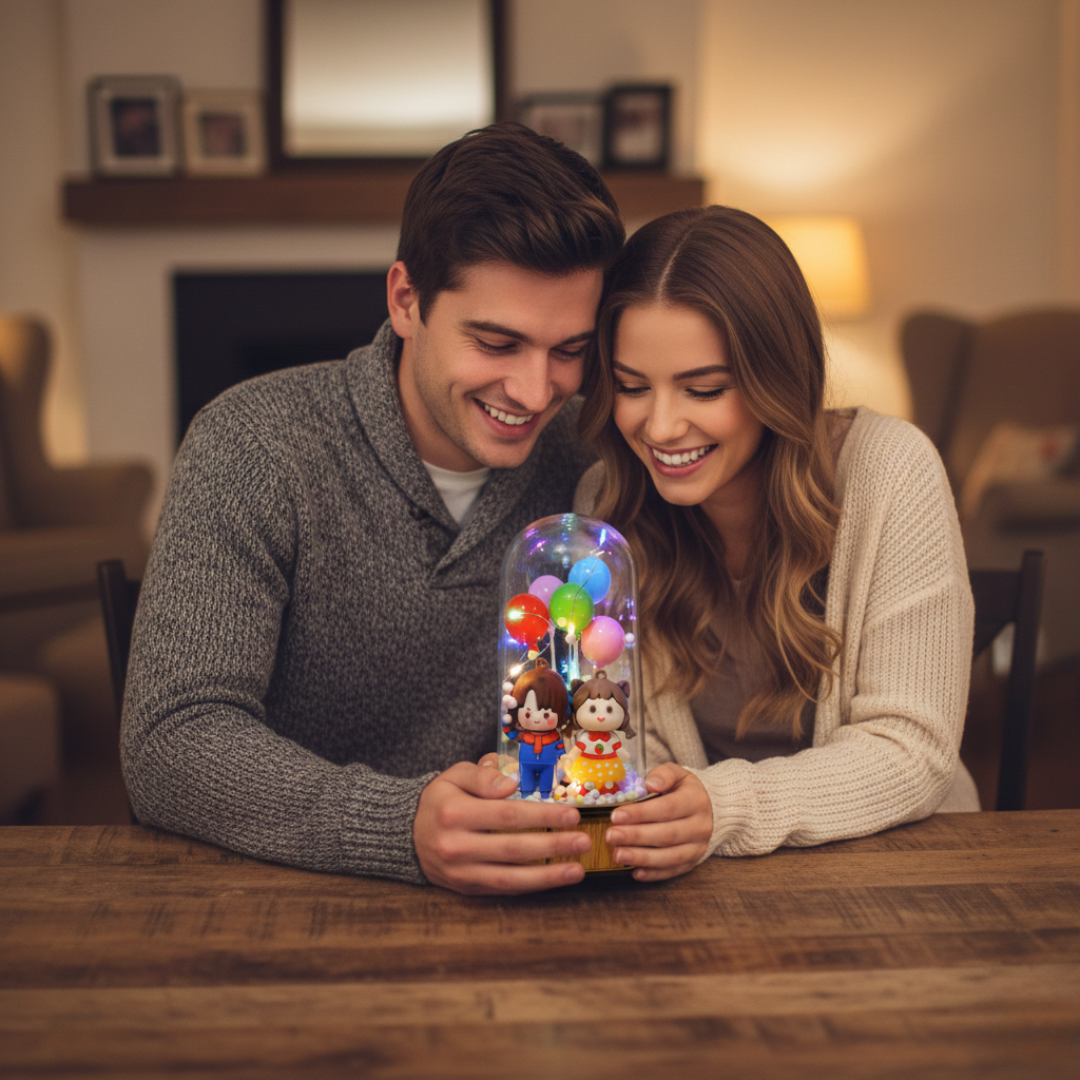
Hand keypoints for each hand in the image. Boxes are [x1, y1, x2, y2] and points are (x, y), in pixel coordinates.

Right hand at [414, 759, 590, 894]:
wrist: (408, 833)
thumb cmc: (441, 799)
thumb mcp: (454, 775)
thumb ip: (482, 775)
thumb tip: (510, 783)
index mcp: (454, 813)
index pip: (507, 815)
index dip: (542, 815)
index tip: (572, 814)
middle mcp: (456, 846)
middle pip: (513, 848)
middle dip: (553, 845)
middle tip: (583, 841)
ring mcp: (460, 872)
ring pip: (510, 877)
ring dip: (548, 876)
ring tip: (577, 870)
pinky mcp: (465, 888)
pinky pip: (502, 889)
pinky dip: (530, 886)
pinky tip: (553, 879)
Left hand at [604, 763, 712, 881]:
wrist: (709, 809)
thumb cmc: (683, 790)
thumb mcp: (677, 774)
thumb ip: (663, 774)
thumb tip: (650, 784)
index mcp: (695, 801)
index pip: (667, 808)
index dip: (641, 813)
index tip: (616, 816)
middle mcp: (700, 826)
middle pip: (666, 835)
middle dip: (636, 836)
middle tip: (610, 836)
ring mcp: (697, 847)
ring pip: (669, 857)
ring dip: (641, 857)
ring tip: (617, 855)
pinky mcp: (692, 862)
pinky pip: (672, 871)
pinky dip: (653, 874)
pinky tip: (634, 872)